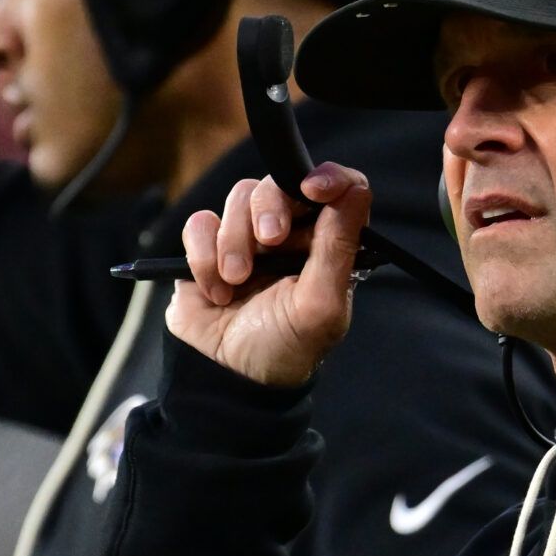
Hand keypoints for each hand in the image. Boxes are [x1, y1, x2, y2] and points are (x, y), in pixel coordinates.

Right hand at [166, 165, 370, 386]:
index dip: (329, 177)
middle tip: (269, 243)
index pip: (338, 189)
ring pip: (238, 199)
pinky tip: (216, 291)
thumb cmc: (286, 347)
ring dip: (234, 241)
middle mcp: (289, 233)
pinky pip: (200, 223)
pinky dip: (204, 255)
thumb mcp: (320, 305)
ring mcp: (246, 238)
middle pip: (279, 183)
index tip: (315, 188)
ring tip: (237, 282)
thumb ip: (337, 248)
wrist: (231, 377)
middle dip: (270, 208)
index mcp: (326, 243)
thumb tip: (355, 189)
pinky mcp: (207, 248)